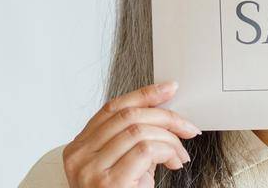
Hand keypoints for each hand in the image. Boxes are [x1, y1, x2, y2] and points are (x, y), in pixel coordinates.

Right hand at [62, 81, 201, 187]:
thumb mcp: (124, 165)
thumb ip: (134, 140)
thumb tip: (165, 114)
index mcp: (78, 148)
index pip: (112, 108)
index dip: (144, 94)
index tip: (169, 88)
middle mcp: (79, 156)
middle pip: (128, 116)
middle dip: (166, 117)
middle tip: (188, 128)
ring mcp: (90, 170)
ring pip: (139, 131)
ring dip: (170, 139)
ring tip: (179, 155)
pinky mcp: (108, 183)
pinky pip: (145, 150)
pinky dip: (167, 152)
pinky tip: (173, 163)